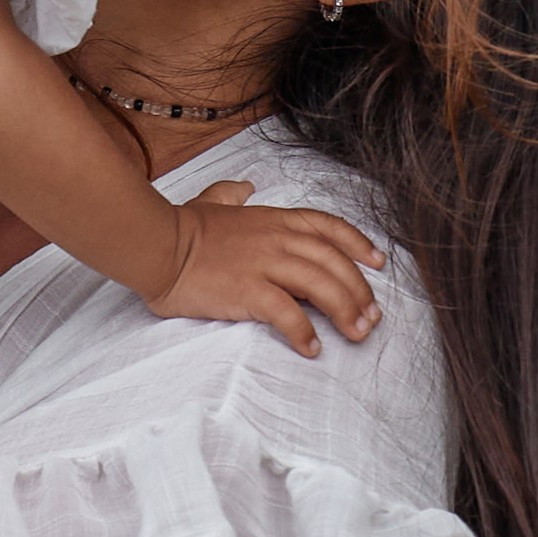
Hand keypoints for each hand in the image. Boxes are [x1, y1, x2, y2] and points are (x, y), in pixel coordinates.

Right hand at [147, 191, 385, 356]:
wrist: (158, 244)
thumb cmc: (184, 226)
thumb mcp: (212, 201)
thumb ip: (232, 194)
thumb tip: (243, 188)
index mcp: (273, 220)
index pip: (327, 228)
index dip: (358, 244)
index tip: (379, 263)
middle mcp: (276, 240)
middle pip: (333, 261)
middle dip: (360, 290)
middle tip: (372, 317)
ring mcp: (263, 264)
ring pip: (320, 285)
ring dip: (345, 311)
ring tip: (356, 334)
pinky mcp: (248, 291)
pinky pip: (287, 314)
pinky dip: (304, 332)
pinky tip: (312, 348)